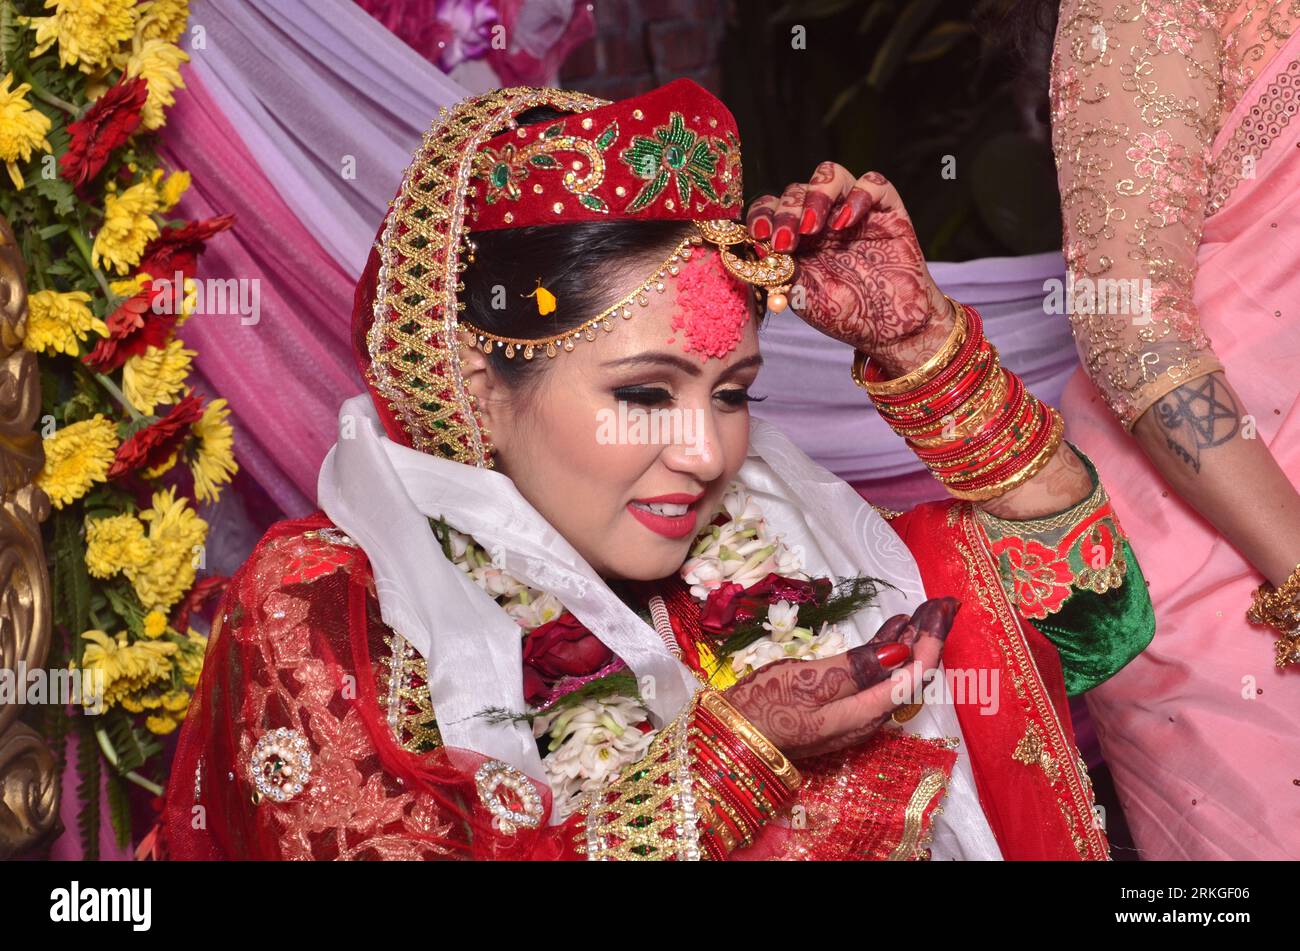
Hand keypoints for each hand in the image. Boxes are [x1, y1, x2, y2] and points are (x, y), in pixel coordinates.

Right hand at [723, 597, 958, 759]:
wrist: (729, 739)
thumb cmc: (764, 706)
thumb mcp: (808, 681)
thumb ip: (857, 668)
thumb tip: (901, 653)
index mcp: (865, 712)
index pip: (915, 673)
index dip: (933, 638)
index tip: (944, 606)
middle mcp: (868, 718)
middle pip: (911, 676)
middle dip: (928, 637)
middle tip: (940, 603)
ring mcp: (853, 717)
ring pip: (895, 677)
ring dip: (909, 643)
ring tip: (920, 612)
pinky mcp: (837, 712)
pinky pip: (875, 681)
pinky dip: (885, 654)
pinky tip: (889, 636)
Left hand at [745, 163, 951, 375]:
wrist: (890, 329)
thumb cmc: (844, 315)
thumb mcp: (802, 296)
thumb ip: (777, 272)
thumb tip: (746, 254)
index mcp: (796, 237)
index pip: (771, 208)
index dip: (761, 214)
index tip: (758, 233)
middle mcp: (822, 219)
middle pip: (795, 190)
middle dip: (786, 212)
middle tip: (785, 240)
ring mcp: (853, 211)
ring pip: (830, 175)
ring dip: (816, 195)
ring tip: (813, 227)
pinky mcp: (887, 210)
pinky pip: (873, 183)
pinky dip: (858, 195)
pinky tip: (846, 222)